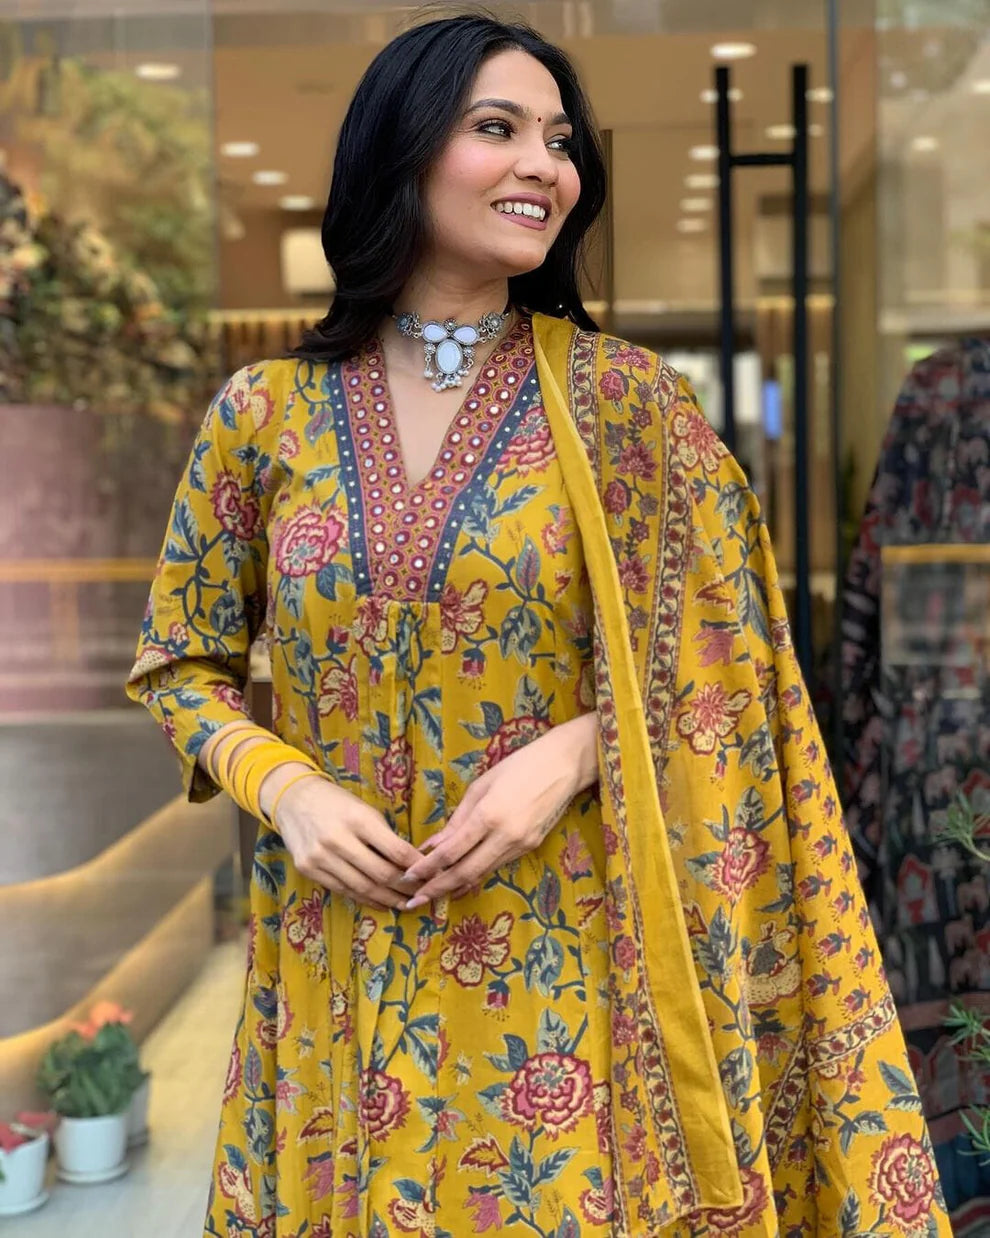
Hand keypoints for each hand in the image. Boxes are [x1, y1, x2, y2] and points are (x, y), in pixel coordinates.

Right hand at [273, 775, 424, 910]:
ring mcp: (320, 857)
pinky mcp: (308, 870)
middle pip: (380, 874)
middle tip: (422, 894)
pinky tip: (381, 903)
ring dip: (388, 899)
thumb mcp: (364, 810)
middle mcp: (338, 839)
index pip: (395, 851)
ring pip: (362, 888)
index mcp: (358, 819)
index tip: (431, 874)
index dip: (416, 867)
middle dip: (405, 888)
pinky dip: (365, 899)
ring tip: (405, 903)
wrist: (293, 800)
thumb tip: (411, 863)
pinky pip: (343, 890)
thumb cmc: (337, 802)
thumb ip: (384, 836)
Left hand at [401, 714, 597, 906]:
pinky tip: (461, 880)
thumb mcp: (481, 786)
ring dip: (456, 886)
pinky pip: (497, 865)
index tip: (408, 876)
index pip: (451, 852)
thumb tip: (433, 845)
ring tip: (433, 894)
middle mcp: (506, 836)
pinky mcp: (531, 847)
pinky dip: (477, 874)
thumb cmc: (518, 766)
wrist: (564, 765)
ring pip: (482, 872)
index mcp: (489, 815)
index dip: (427, 867)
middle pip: (466, 872)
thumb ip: (457, 819)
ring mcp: (521, 845)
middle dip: (437, 889)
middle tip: (413, 901)